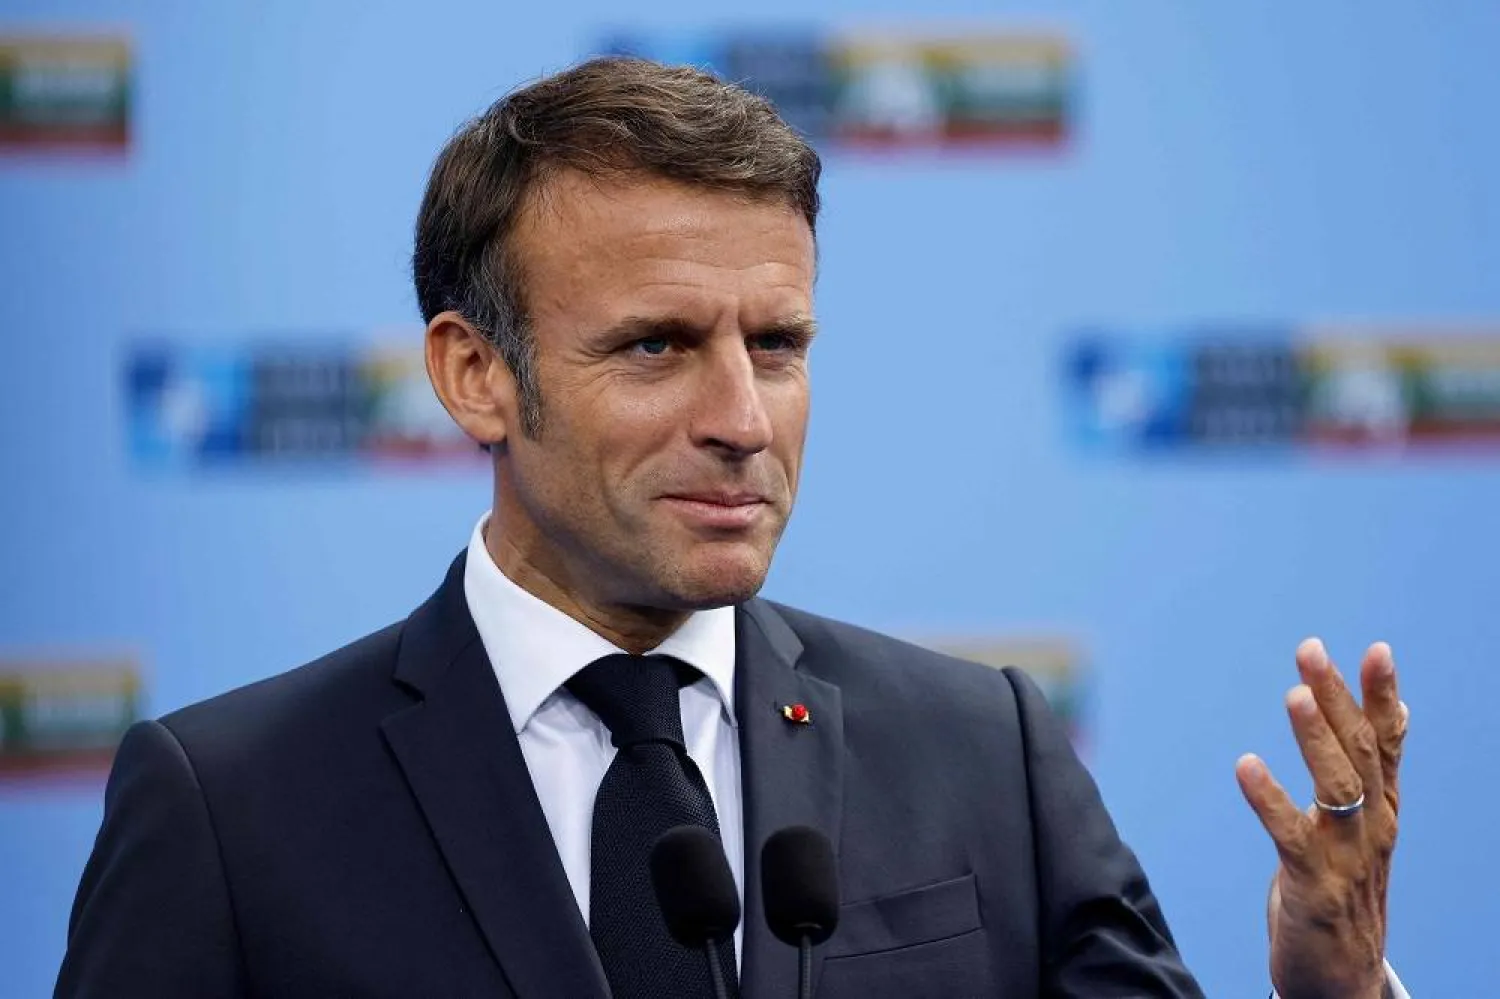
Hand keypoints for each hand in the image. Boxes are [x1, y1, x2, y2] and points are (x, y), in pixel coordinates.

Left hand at [1235, 639, 1407, 998]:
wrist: (1342, 978)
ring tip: (1293, 694)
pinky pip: (1291, 836)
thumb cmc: (1344, 891)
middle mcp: (1373, 828)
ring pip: (1336, 787)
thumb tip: (1396, 711)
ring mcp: (1347, 858)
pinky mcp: (1314, 887)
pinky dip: (1269, 798)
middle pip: (1359, 753)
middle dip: (1336, 698)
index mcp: (1383, 809)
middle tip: (1310, 651)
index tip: (1377, 649)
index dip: (1383, 697)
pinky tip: (1246, 765)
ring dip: (1314, 738)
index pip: (1388, 744)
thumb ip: (1372, 771)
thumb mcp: (1362, 826)